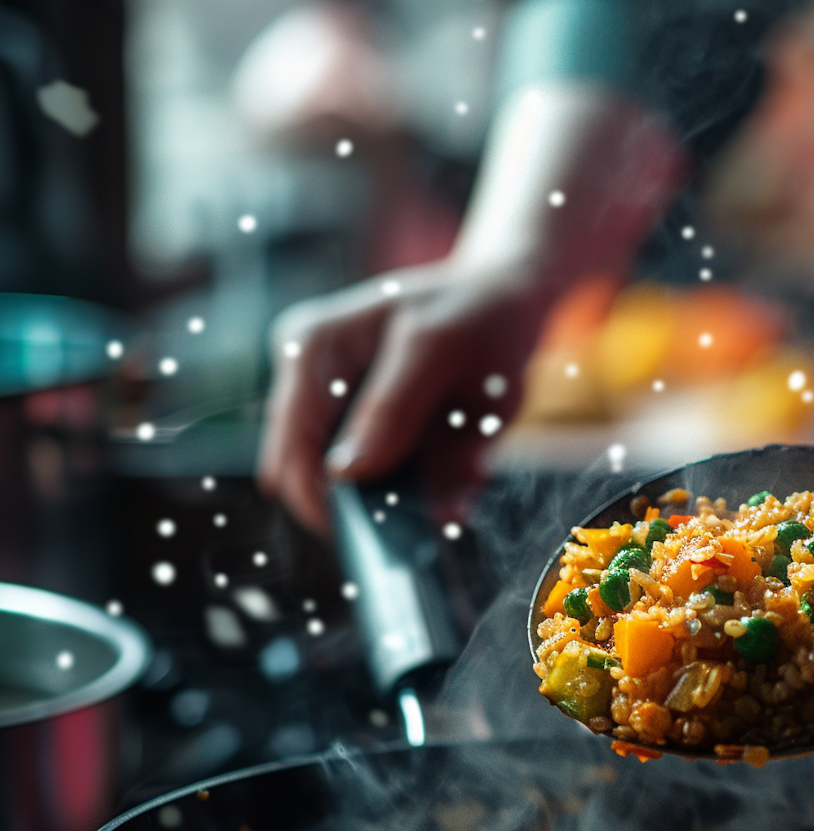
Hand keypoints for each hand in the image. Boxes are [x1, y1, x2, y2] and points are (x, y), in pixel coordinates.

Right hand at [256, 82, 682, 531]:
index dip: (326, 504)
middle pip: (309, 476)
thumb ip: (393, 409)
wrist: (505, 297)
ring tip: (449, 463)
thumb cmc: (477, 314)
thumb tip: (348, 473)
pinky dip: (410, 483)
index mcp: (311, 348)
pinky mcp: (359, 423)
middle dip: (367, 503)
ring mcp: (329, 400)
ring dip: (394, 495)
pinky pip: (375, 476)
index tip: (383, 533)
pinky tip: (446, 453)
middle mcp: (306, 374)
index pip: (290, 452)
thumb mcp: (438, 351)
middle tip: (431, 504)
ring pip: (345, 485)